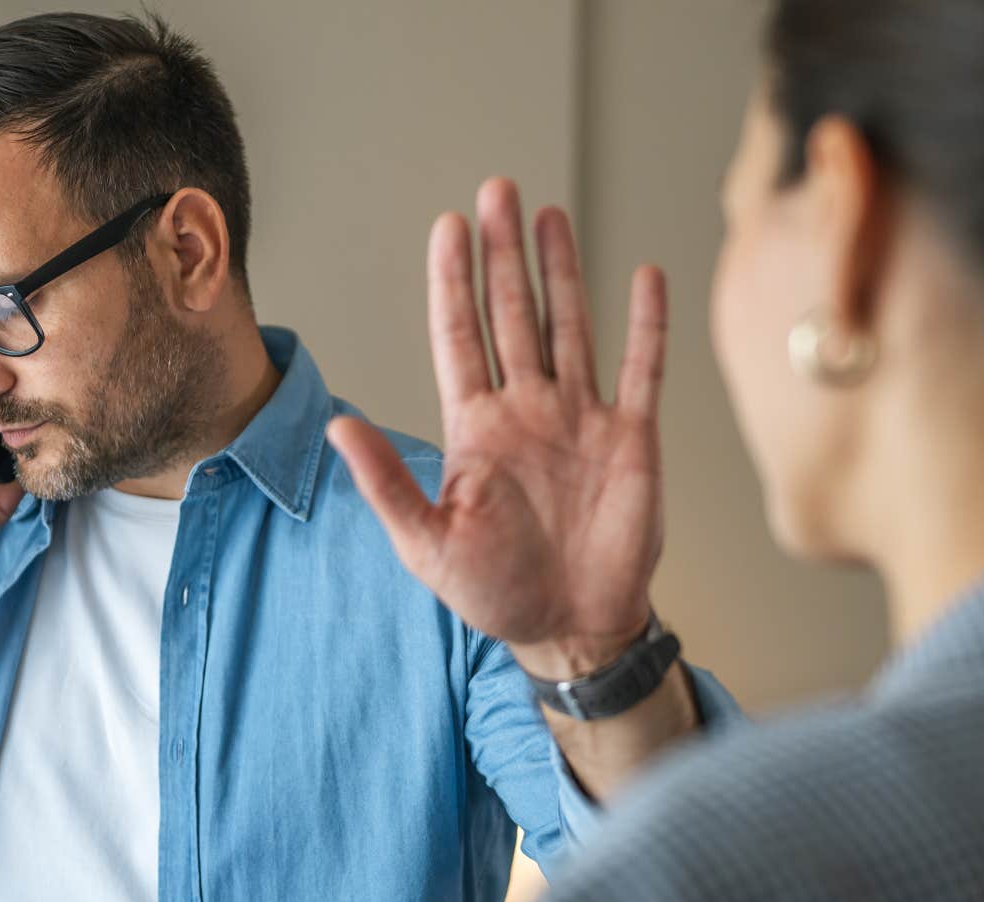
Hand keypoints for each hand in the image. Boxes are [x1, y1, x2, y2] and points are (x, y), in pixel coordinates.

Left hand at [327, 178, 667, 680]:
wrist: (572, 628)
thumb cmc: (495, 592)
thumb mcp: (427, 543)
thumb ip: (387, 483)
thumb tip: (338, 427)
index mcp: (476, 429)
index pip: (460, 337)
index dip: (454, 283)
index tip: (448, 227)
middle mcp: (527, 411)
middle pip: (513, 315)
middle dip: (503, 254)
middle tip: (497, 190)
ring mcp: (581, 419)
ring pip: (570, 326)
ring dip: (561, 271)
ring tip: (548, 213)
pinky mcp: (632, 438)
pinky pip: (642, 369)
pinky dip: (645, 324)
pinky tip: (643, 277)